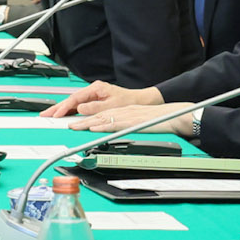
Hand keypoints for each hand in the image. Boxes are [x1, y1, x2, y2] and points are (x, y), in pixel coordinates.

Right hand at [43, 80, 143, 117]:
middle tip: (44, 114)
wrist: (138, 100)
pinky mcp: (93, 100)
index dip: (64, 107)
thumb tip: (80, 108)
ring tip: (49, 115)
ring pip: (72, 102)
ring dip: (61, 109)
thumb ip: (95, 107)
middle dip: (57, 107)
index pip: (75, 98)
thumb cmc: (128, 101)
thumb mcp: (112, 105)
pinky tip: (61, 115)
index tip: (57, 114)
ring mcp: (92, 95)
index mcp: (96, 88)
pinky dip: (69, 110)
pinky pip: (77, 105)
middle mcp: (92, 90)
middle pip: (70, 99)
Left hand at [70, 100, 194, 135]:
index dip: (84, 117)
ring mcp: (126, 116)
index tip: (71, 121)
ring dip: (86, 122)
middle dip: (80, 119)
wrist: (172, 115)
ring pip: (102, 118)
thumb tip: (106, 129)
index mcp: (121, 111)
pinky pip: (116, 123)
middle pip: (96, 114)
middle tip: (66, 123)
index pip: (99, 113)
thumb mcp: (136, 120)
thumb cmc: (157, 119)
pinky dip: (104, 126)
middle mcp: (121, 111)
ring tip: (74, 126)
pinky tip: (95, 128)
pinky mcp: (132, 122)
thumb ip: (121, 124)